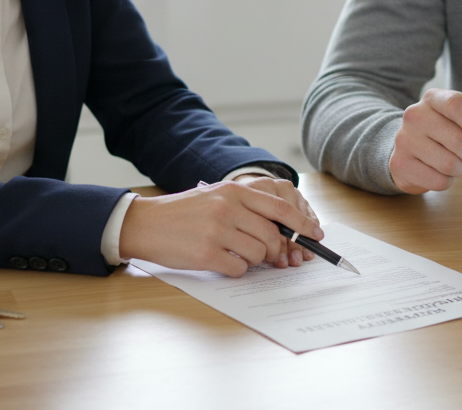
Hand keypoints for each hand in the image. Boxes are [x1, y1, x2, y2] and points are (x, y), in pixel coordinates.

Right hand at [118, 180, 322, 276]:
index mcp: (233, 191)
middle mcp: (228, 208)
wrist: (146, 224)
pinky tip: (223, 262)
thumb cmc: (183, 213)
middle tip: (272, 256)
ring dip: (255, 261)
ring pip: (259, 253)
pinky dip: (237, 270)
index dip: (302, 223)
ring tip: (238, 255)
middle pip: (272, 234)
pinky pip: (240, 269)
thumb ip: (246, 206)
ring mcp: (218, 231)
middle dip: (277, 250)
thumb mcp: (216, 197)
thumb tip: (282, 226)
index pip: (280, 207)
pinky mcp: (207, 254)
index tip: (315, 235)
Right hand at [389, 88, 461, 193]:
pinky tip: (438, 172)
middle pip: (460, 140)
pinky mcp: (401, 164)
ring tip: (452, 162)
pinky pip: (439, 181)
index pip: (456, 104)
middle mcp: (415, 116)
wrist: (407, 151)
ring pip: (450, 164)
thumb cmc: (440, 133)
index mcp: (432, 99)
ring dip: (459, 168)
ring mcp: (405, 140)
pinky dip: (446, 181)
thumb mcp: (455, 116)